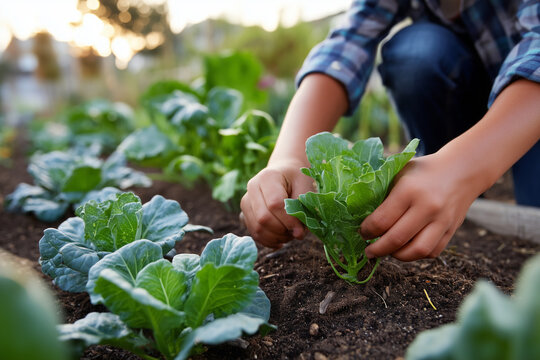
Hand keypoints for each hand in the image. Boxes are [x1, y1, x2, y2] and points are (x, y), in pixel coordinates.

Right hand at [240, 159, 313, 248]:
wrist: (285, 172)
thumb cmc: (298, 178)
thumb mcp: (306, 187)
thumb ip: (303, 209)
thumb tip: (297, 234)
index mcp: (268, 177)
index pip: (274, 204)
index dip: (288, 220)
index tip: (301, 230)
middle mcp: (252, 188)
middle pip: (263, 218)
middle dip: (282, 231)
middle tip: (296, 232)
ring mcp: (246, 201)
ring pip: (257, 228)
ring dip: (276, 238)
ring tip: (290, 235)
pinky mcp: (246, 214)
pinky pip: (254, 233)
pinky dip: (269, 241)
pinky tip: (281, 239)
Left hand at [361, 152, 481, 260]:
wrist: (462, 170)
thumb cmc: (422, 171)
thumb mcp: (399, 172)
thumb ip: (381, 190)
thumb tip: (357, 211)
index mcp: (409, 190)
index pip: (382, 220)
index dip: (367, 231)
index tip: (362, 232)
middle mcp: (427, 207)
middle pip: (397, 239)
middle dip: (377, 249)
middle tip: (368, 251)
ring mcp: (442, 220)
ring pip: (417, 251)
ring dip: (397, 256)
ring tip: (387, 252)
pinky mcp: (452, 230)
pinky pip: (432, 252)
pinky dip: (416, 255)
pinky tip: (405, 249)